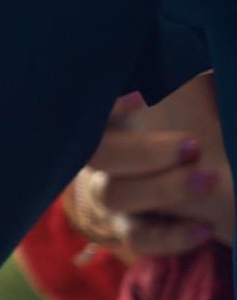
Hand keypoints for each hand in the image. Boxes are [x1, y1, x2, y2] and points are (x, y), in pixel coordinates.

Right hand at [75, 72, 228, 254]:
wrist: (193, 177)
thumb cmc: (189, 120)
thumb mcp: (187, 95)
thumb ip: (183, 81)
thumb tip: (194, 62)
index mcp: (110, 115)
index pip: (90, 106)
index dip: (105, 105)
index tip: (141, 98)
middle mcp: (101, 154)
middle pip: (97, 153)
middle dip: (143, 153)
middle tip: (193, 147)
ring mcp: (111, 193)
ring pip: (114, 194)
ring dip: (162, 189)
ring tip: (209, 180)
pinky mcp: (130, 229)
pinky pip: (138, 237)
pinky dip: (170, 236)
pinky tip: (204, 230)